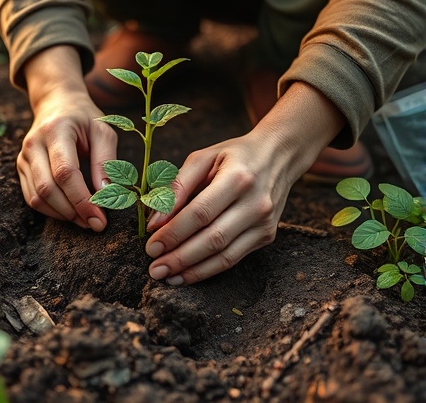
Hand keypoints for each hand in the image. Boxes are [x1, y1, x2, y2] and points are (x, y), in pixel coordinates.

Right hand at [17, 46, 116, 230]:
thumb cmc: (84, 118)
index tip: (100, 218)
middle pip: (47, 188)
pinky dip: (52, 211)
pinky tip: (71, 213)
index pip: (65, 172)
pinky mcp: (21, 168)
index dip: (82, 199)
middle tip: (96, 224)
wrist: (56, 103)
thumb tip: (106, 195)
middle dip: (73, 212)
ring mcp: (23, 157)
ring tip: (86, 220)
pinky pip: (31, 198)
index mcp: (56, 131)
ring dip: (62, 215)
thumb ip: (105, 161)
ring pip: (36, 198)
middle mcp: (33, 144)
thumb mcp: (103, 131)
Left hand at [145, 81, 346, 284]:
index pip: (200, 212)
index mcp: (238, 178)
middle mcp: (255, 203)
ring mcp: (264, 222)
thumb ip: (177, 186)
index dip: (174, 233)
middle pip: (213, 239)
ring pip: (224, 256)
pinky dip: (208, 270)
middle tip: (154, 269)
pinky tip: (186, 274)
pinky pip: (234, 258)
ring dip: (192, 271)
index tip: (151, 246)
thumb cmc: (234, 156)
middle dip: (180, 258)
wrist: (279, 155)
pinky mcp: (267, 235)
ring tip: (166, 277)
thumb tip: (155, 222)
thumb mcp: (203, 158)